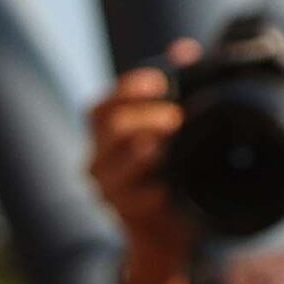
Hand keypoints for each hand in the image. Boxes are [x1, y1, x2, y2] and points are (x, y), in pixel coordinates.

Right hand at [86, 46, 200, 283]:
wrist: (168, 233)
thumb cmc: (170, 173)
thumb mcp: (171, 129)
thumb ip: (175, 89)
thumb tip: (185, 50)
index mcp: (105, 135)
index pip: (102, 105)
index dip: (129, 88)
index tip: (161, 83)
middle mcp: (98, 160)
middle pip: (110, 126)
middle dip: (146, 117)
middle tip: (176, 118)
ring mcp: (108, 189)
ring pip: (116, 162)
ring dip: (147, 151)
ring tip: (170, 149)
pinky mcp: (123, 215)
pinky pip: (134, 199)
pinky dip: (154, 190)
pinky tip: (168, 186)